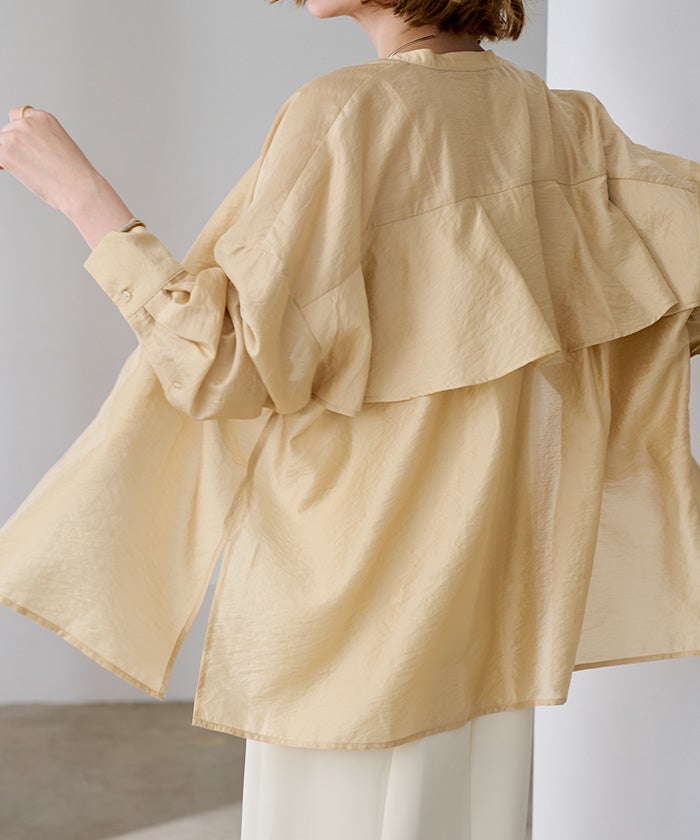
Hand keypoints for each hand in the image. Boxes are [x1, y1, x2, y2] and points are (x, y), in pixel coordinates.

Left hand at [0, 106, 134, 249]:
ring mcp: (15, 135)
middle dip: (13, 146)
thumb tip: (24, 149)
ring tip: (27, 170)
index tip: (23, 145)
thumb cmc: (76, 175)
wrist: (80, 188)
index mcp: (44, 118)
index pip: (19, 116)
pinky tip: (9, 171)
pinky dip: (1, 164)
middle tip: (27, 163)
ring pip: (0, 143)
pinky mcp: (6, 151)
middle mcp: (28, 122)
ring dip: (8, 155)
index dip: (19, 132)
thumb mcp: (61, 146)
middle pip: (7, 131)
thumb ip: (40, 140)